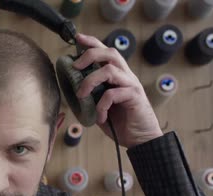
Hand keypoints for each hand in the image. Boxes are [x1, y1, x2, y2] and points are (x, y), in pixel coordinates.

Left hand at [73, 33, 162, 147]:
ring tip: (81, 95)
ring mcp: (131, 85)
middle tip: (76, 66)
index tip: (77, 38)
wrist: (140, 140)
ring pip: (110, 70)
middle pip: (110, 53)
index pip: (106, 52)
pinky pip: (113, 94)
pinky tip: (100, 117)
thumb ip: (90, 97)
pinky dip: (101, 106)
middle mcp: (126, 77)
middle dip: (90, 55)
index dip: (92, 43)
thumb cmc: (121, 123)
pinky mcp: (134, 97)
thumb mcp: (100, 107)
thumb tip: (71, 91)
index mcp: (117, 76)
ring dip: (90, 81)